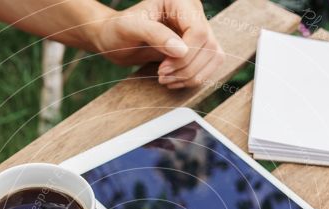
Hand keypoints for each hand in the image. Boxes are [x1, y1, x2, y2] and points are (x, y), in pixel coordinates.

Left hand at [92, 0, 223, 88]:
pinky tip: (173, 81)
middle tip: (161, 76)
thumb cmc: (118, 29)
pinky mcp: (197, 47)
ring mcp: (197, 30)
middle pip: (209, 46)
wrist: (114, 39)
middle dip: (187, 68)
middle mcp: (193, 13)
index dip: (186, 55)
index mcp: (180, 1)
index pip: (199, 31)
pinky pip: (209, 65)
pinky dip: (193, 78)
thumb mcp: (130, 28)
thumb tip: (181, 51)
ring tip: (166, 79)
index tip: (163, 68)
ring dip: (192, 76)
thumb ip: (155, 35)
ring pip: (214, 57)